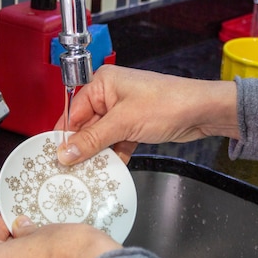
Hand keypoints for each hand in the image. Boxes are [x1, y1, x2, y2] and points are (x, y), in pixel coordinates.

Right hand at [56, 65, 238, 164]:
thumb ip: (93, 139)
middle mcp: (110, 95)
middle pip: (87, 126)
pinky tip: (113, 169)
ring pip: (102, 137)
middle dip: (83, 148)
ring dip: (100, 154)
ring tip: (90, 173)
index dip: (65, 136)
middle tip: (72, 171)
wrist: (202, 111)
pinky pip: (117, 142)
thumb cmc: (167, 104)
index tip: (55, 157)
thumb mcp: (124, 122)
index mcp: (102, 83)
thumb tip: (65, 152)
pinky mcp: (136, 125)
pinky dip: (116, 154)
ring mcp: (124, 111)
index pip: (74, 112)